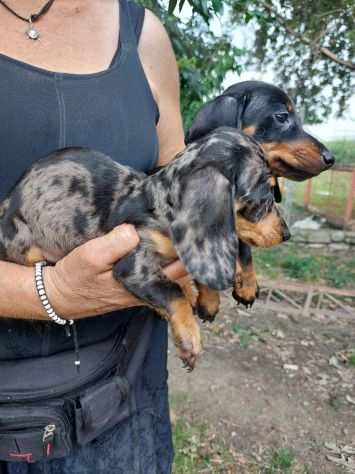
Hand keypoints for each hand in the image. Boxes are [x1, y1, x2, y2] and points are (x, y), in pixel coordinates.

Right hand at [44, 224, 187, 318]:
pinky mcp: (137, 284)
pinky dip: (164, 256)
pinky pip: (159, 269)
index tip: (189, 225)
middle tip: (188, 222)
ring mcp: (144, 287)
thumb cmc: (75, 277)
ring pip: (172, 270)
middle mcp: (149, 289)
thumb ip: (116, 243)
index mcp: (144, 283)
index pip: (180, 267)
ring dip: (177, 252)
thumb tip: (136, 230)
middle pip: (182, 269)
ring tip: (178, 227)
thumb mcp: (91, 256)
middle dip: (187, 248)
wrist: (60, 296)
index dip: (187, 246)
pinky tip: (162, 239)